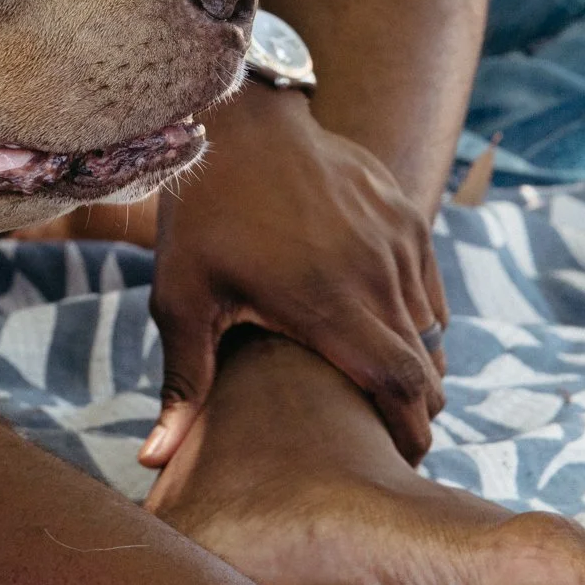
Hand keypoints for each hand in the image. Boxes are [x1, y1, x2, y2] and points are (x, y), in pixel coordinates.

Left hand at [144, 80, 447, 466]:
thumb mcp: (180, 298)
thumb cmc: (202, 217)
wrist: (239, 120)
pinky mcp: (406, 214)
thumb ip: (182, 384)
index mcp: (327, 302)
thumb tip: (153, 463)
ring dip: (415, 363)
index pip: (402, 386)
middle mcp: (375, 272)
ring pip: (431, 328)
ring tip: (380, 385)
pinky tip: (380, 327)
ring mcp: (397, 240)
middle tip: (387, 432)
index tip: (397, 459)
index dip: (410, 432)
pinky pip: (428, 286)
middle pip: (426, 366)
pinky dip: (416, 317)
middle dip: (415, 408)